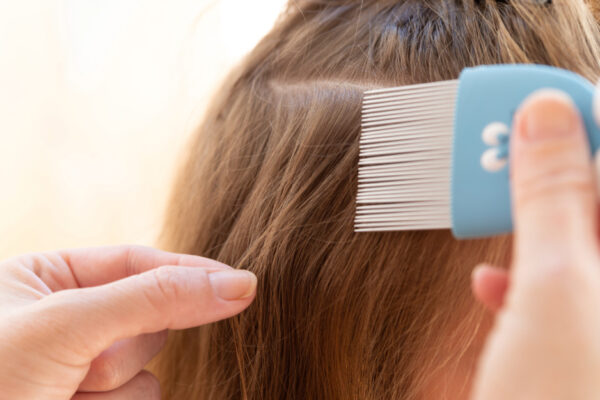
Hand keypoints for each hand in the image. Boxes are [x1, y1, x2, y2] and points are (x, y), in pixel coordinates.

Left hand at [0, 245, 256, 398]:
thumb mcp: (66, 324)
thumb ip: (155, 297)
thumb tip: (239, 284)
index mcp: (49, 278)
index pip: (139, 262)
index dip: (190, 272)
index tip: (242, 284)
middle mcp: (68, 323)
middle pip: (149, 320)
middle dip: (126, 347)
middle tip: (80, 368)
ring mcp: (80, 371)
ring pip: (149, 372)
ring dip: (115, 390)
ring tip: (61, 398)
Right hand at [471, 90, 599, 398]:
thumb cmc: (564, 398)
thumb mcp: (555, 286)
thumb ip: (553, 194)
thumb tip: (544, 113)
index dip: (588, 125)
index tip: (537, 109)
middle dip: (549, 174)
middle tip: (496, 157)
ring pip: (578, 242)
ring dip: (528, 225)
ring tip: (483, 214)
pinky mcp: (585, 346)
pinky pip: (564, 288)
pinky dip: (527, 278)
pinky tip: (491, 285)